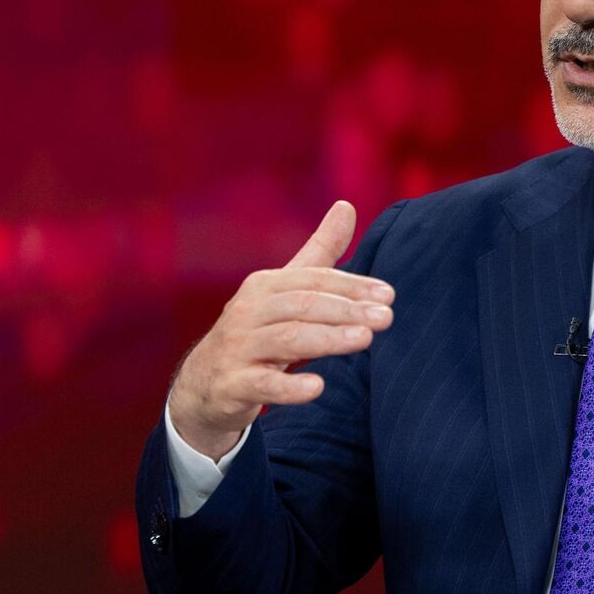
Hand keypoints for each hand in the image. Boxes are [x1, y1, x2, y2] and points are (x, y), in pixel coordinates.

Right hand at [167, 200, 394, 459]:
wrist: (205, 384)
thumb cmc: (258, 331)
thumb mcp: (286, 291)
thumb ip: (319, 252)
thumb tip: (347, 205)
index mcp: (265, 286)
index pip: (313, 281)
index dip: (351, 286)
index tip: (388, 295)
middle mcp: (248, 312)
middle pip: (302, 306)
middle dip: (346, 310)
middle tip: (386, 318)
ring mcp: (237, 348)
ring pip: (286, 340)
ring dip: (327, 339)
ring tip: (365, 340)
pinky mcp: (232, 385)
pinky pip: (261, 385)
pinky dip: (289, 387)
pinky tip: (317, 387)